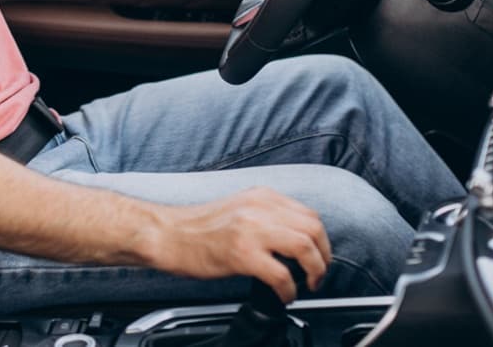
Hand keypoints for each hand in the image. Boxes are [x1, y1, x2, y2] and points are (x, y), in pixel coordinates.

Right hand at [149, 187, 331, 302]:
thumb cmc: (198, 228)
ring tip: (307, 284)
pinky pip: (281, 274)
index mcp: (261, 196)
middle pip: (313, 229)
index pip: (309, 214)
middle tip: (318, 274)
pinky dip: (289, 290)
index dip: (321, 240)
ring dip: (314, 271)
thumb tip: (294, 238)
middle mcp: (259, 207)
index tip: (318, 256)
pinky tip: (283, 295)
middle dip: (324, 257)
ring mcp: (250, 229)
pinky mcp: (242, 253)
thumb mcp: (240, 209)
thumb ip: (266, 216)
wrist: (168, 235)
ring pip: (304, 247)